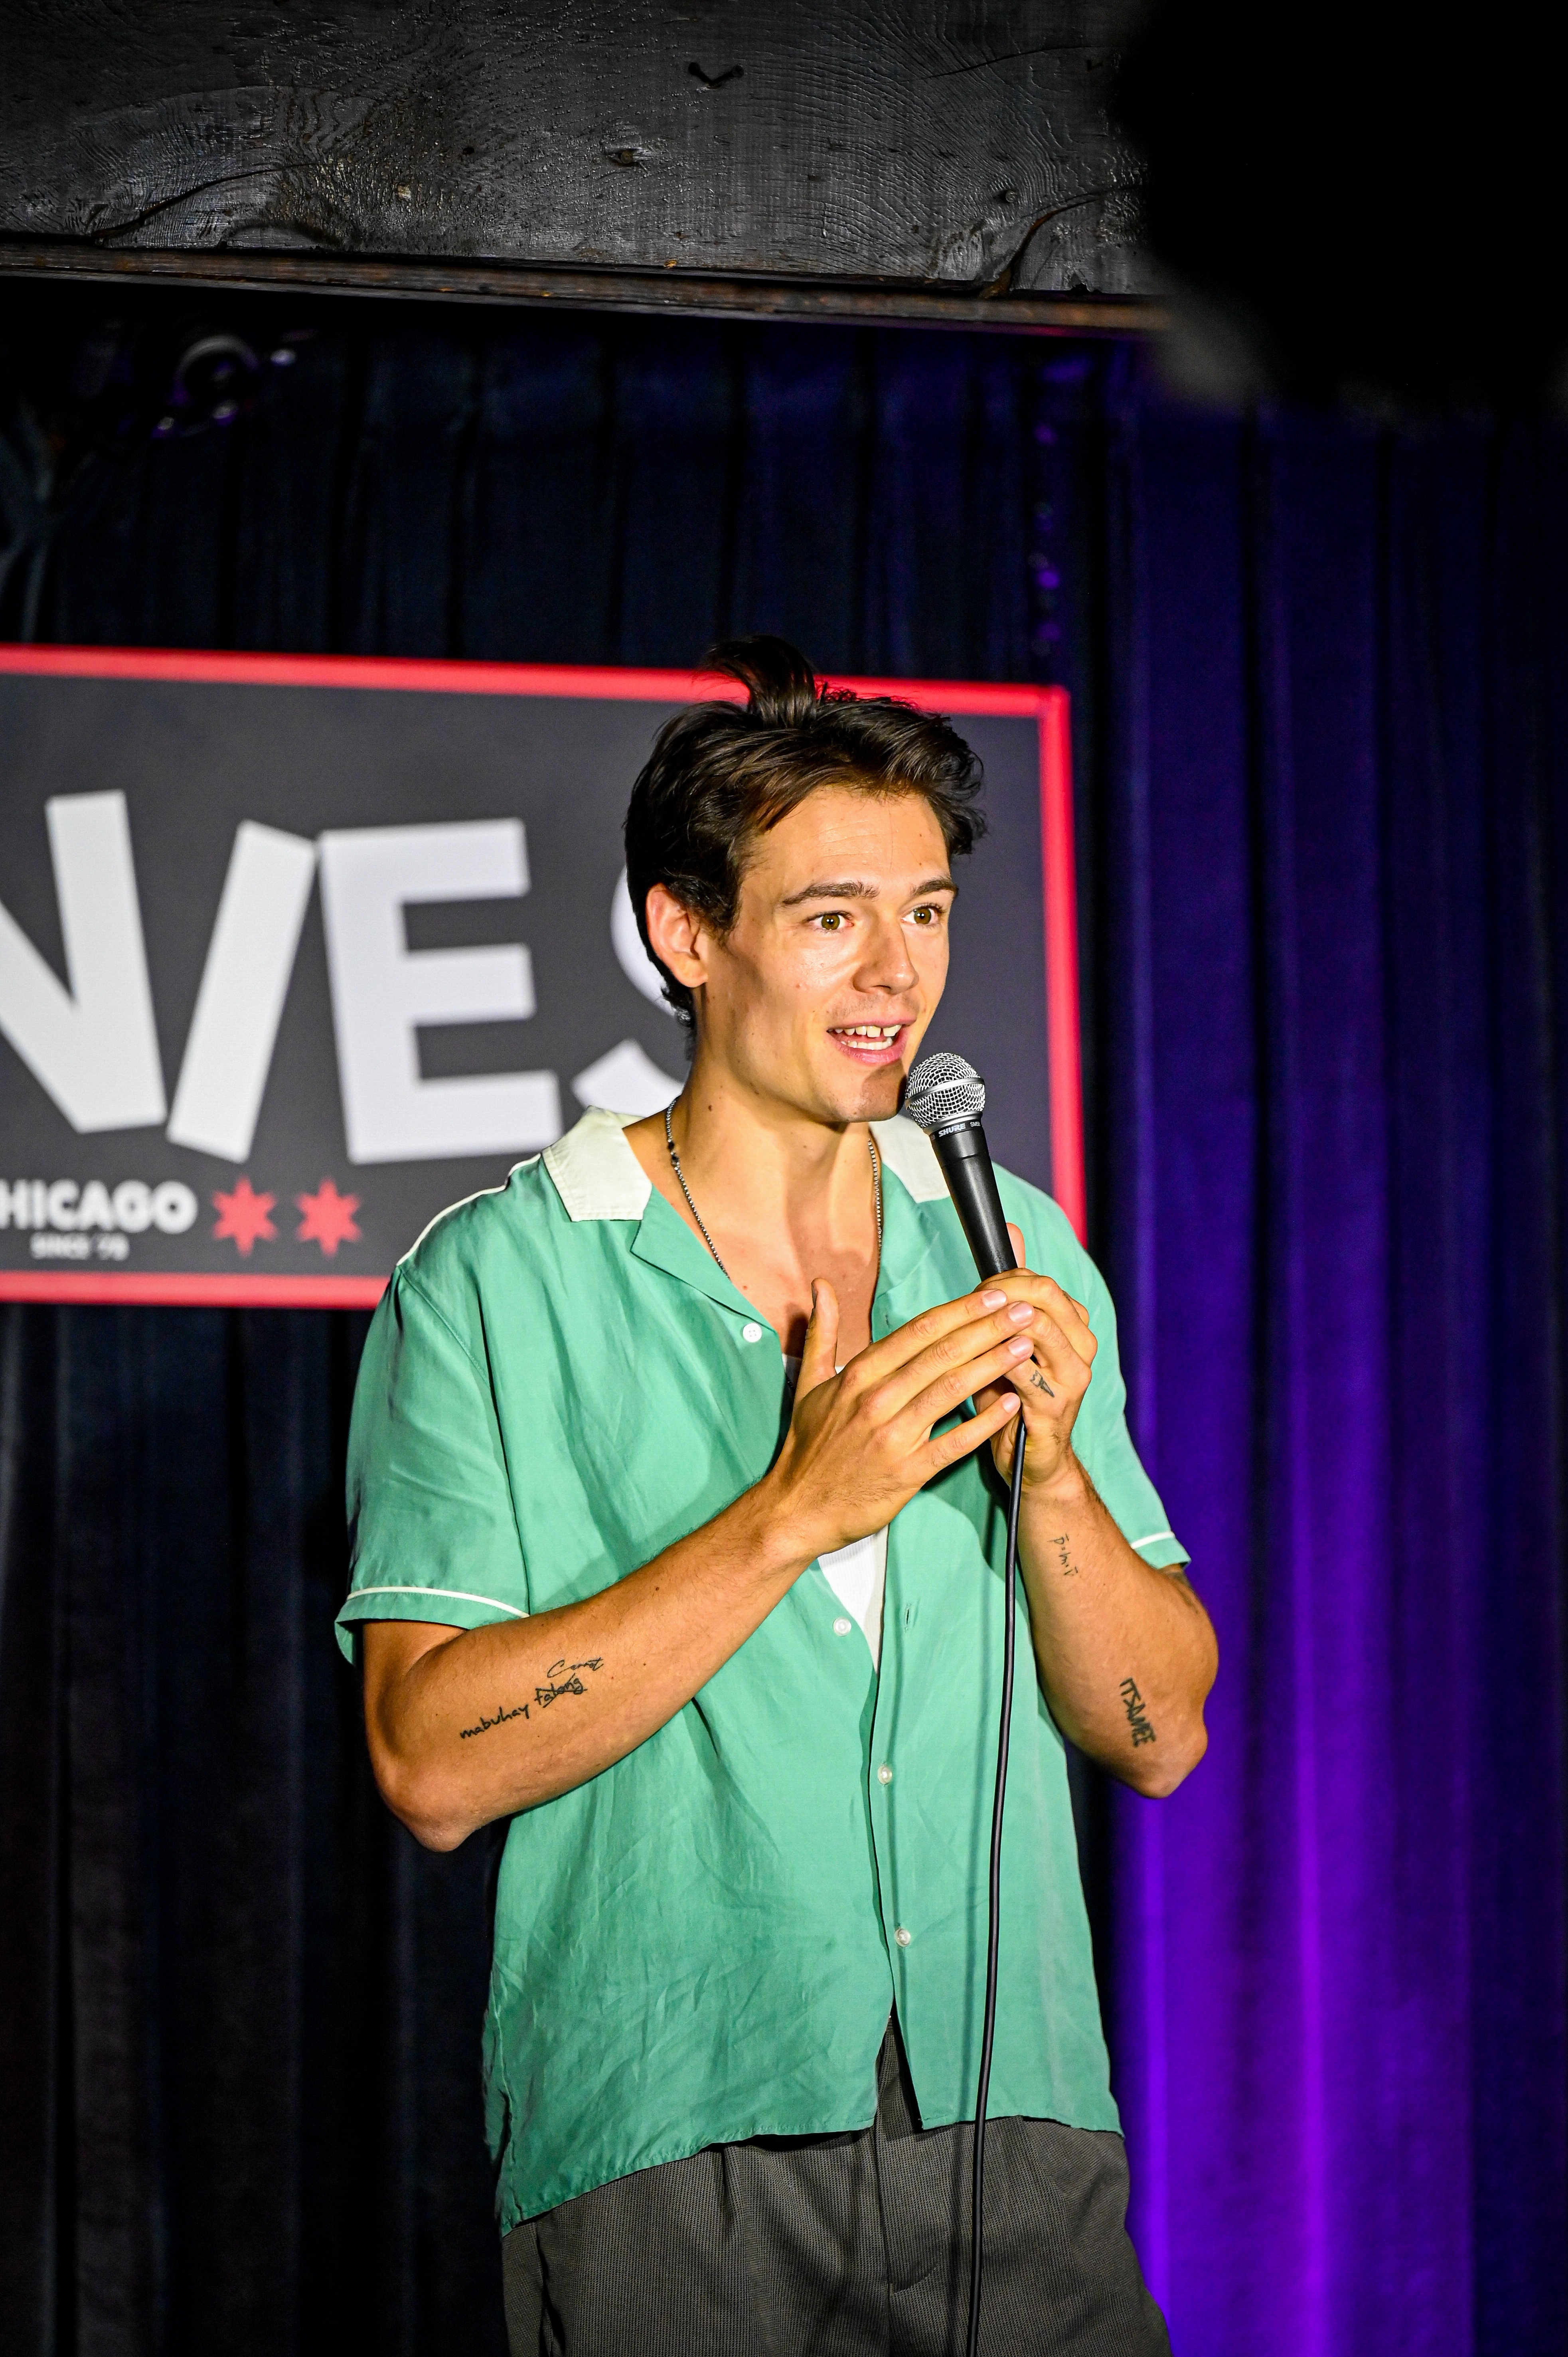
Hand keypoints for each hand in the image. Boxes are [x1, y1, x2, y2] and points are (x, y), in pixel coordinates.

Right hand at [760, 1277, 1029, 1562]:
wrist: (797, 1509)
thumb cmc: (808, 1446)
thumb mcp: (808, 1383)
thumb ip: (822, 1331)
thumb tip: (821, 1286)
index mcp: (859, 1374)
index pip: (918, 1332)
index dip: (959, 1311)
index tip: (992, 1295)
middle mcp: (876, 1399)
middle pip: (941, 1354)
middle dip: (987, 1329)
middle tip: (1025, 1311)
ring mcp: (892, 1436)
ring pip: (950, 1390)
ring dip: (992, 1365)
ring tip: (1025, 1346)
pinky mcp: (906, 1472)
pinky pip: (953, 1443)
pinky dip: (983, 1423)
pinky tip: (1012, 1405)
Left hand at [973, 1224, 1096, 1494]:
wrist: (1032, 1461)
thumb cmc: (1014, 1395)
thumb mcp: (1010, 1339)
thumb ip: (1014, 1289)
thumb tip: (1013, 1231)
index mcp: (1075, 1327)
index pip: (1042, 1282)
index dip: (1004, 1280)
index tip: (976, 1293)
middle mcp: (1083, 1347)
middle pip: (1046, 1296)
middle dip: (1000, 1293)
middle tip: (971, 1305)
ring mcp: (1073, 1377)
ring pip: (1037, 1327)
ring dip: (995, 1323)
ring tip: (969, 1330)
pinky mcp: (1055, 1406)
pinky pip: (1022, 1370)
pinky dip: (993, 1360)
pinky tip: (972, 1361)